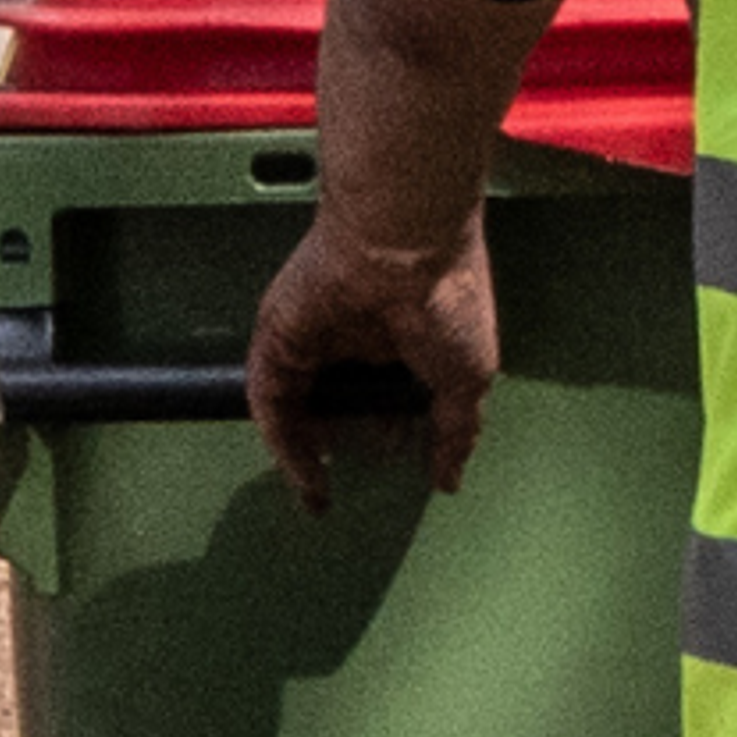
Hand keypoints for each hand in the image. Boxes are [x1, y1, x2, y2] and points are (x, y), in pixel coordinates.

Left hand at [246, 217, 498, 512]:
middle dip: (346, 441)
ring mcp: (313, 336)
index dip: (391, 433)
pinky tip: (302, 472)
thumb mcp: (467, 379)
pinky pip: (270, 400)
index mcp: (401, 335)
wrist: (406, 244)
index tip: (397, 462)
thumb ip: (455, 433)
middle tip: (355, 482)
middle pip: (337, 400)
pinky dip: (282, 440)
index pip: (386, 395)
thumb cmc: (448, 294)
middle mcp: (353, 334)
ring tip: (318, 493)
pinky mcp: (279, 338)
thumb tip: (450, 478)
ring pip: (297, 404)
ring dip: (304, 450)